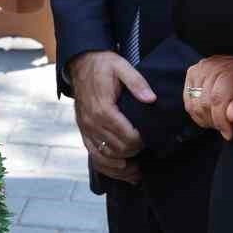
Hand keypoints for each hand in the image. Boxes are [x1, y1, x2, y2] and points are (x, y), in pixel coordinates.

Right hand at [68, 50, 155, 184]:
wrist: (81, 63)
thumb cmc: (103, 65)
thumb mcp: (122, 66)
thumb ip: (137, 82)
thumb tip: (151, 99)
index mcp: (103, 108)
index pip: (126, 136)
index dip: (141, 141)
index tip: (150, 137)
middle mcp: (92, 122)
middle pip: (117, 149)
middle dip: (134, 152)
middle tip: (147, 149)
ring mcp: (85, 128)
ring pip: (105, 157)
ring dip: (122, 165)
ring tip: (137, 169)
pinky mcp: (83, 131)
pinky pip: (93, 154)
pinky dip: (107, 166)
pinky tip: (121, 169)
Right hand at [182, 56, 232, 140]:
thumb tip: (231, 116)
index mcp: (230, 71)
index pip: (217, 99)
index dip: (221, 120)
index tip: (229, 133)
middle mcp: (210, 67)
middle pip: (205, 103)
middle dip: (215, 121)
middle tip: (227, 127)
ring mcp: (198, 70)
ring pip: (195, 105)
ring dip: (206, 119)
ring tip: (219, 120)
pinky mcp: (190, 74)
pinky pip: (189, 102)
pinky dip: (198, 114)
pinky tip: (209, 115)